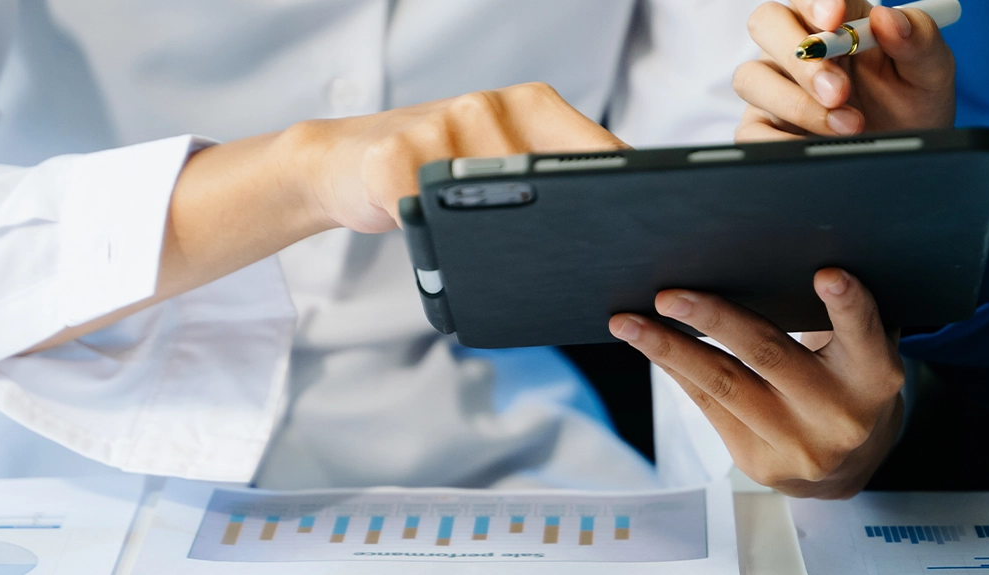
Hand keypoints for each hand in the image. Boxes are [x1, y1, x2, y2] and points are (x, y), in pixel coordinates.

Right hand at [278, 82, 624, 232]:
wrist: (340, 161)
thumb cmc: (432, 169)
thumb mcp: (501, 162)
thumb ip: (554, 180)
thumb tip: (624, 234)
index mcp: (530, 106)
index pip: (600, 151)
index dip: (626, 196)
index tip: (649, 234)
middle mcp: (489, 106)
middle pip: (555, 181)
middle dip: (572, 224)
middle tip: (581, 261)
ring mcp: (443, 126)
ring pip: (496, 203)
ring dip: (496, 241)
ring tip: (477, 247)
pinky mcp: (396, 157)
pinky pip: (436, 218)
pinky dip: (441, 247)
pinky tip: (435, 245)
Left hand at [609, 269, 904, 498]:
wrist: (849, 463)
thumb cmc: (850, 380)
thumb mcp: (864, 347)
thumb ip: (843, 314)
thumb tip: (777, 253)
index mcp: (874, 376)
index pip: (863, 335)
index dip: (848, 307)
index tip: (827, 276)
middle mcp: (839, 414)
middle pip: (770, 356)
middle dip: (715, 321)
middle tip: (670, 296)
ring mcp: (796, 443)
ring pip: (723, 385)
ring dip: (669, 349)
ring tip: (628, 322)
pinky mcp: (758, 462)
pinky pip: (707, 405)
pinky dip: (676, 369)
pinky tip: (649, 345)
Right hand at [734, 0, 954, 140]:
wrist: (910, 153)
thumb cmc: (913, 102)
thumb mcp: (931, 70)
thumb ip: (919, 38)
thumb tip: (888, 20)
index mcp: (837, 19)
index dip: (816, 0)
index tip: (836, 17)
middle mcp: (798, 47)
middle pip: (765, 23)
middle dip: (801, 56)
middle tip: (840, 90)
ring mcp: (777, 87)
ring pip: (751, 77)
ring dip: (797, 103)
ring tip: (850, 126)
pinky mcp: (765, 129)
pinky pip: (749, 131)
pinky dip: (780, 140)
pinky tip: (818, 146)